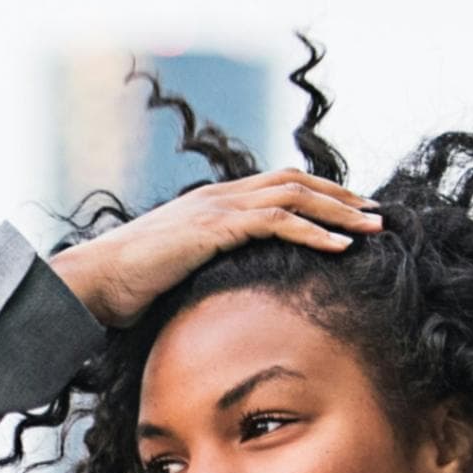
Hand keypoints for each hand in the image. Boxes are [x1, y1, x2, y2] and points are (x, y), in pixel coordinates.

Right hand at [49, 169, 383, 328]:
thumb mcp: (177, 271)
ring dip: (339, 211)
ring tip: (373, 228)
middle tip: (378, 215)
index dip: (320, 194)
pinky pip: (275, 222)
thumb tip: (227, 290)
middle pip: (295, 182)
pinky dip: (313, 230)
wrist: (93, 281)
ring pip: (294, 196)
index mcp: (212, 202)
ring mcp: (216, 208)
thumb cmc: (126, 285)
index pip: (278, 185)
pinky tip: (340, 245)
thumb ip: (206, 267)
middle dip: (342, 197)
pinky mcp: (213, 228)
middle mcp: (218, 196)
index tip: (351, 212)